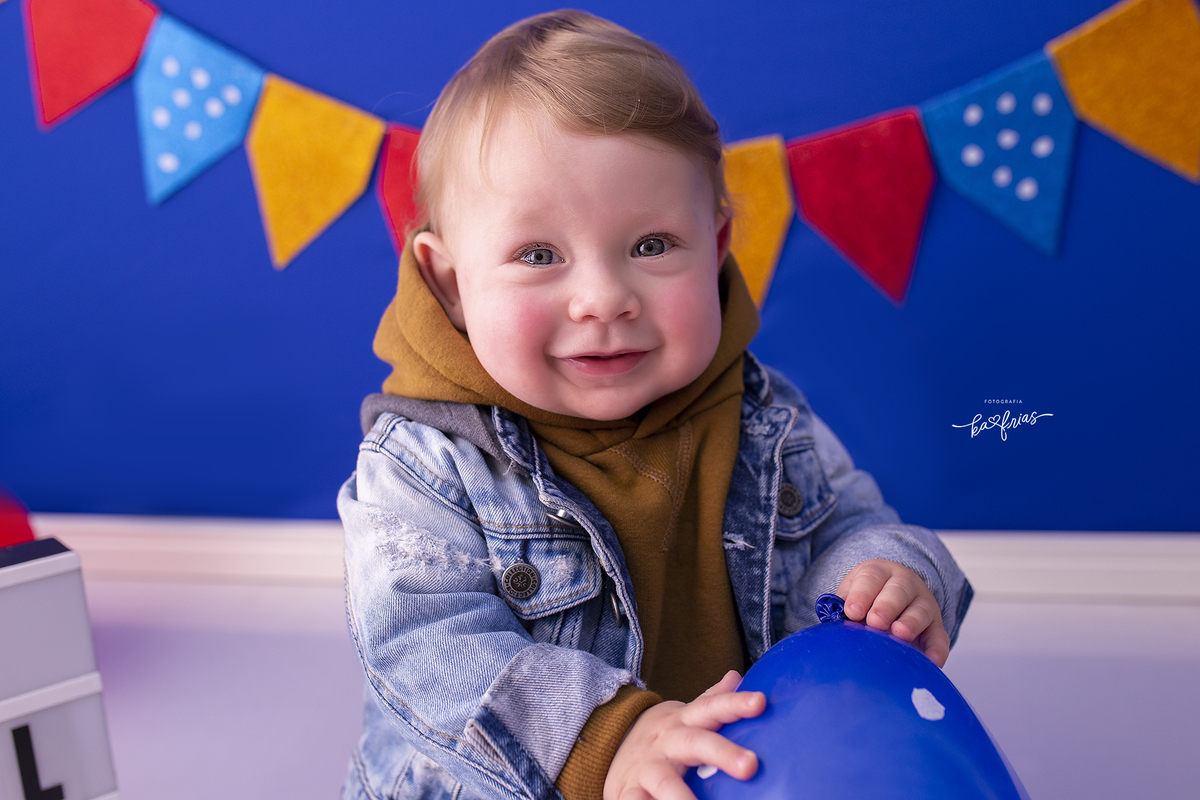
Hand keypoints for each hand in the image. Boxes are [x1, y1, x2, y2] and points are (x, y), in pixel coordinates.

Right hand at [604, 670, 764, 799]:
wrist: (608, 745)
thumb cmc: (663, 737)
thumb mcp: (684, 715)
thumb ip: (711, 700)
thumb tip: (737, 676)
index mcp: (684, 722)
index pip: (711, 707)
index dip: (735, 703)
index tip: (760, 702)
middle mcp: (667, 742)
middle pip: (695, 742)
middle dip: (722, 752)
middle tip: (750, 765)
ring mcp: (647, 768)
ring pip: (664, 780)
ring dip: (681, 796)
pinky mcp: (629, 793)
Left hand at [837, 559, 949, 666]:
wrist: (892, 595)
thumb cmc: (866, 599)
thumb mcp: (852, 594)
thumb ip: (845, 607)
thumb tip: (833, 624)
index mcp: (879, 572)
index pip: (871, 578)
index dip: (861, 594)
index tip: (851, 612)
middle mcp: (905, 584)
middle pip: (898, 591)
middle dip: (886, 606)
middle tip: (875, 622)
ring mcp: (924, 603)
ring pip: (921, 610)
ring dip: (910, 623)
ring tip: (899, 634)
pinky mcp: (936, 626)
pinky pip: (939, 637)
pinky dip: (937, 649)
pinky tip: (931, 661)